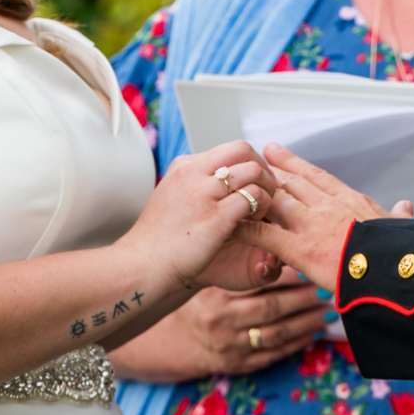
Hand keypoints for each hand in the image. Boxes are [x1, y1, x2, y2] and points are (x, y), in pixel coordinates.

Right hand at [121, 141, 279, 291]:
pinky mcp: (215, 217)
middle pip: (244, 150)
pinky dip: (262, 207)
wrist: (143, 265)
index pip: (230, 149)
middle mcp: (194, 174)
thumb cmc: (160, 239)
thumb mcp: (173, 197)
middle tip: (269, 191)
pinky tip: (257, 223)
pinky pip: (252, 197)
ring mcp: (204, 193)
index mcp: (185, 166)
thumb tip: (221, 179)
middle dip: (264, 168)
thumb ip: (196, 184)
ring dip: (267, 189)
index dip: (251, 163)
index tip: (257, 182)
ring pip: (253, 172)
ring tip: (263, 210)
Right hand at [165, 277, 330, 374]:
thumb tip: (282, 251)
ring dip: (306, 322)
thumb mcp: (212, 282)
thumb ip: (240, 269)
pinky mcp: (239, 364)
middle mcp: (222, 322)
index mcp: (216, 296)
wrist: (177, 340)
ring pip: (277, 333)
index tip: (310, 267)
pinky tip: (313, 333)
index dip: (288, 276)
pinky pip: (274, 354)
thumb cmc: (202, 301)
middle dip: (303, 299)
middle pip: (272, 309)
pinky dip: (297, 343)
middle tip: (326, 288)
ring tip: (327, 311)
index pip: (258, 284)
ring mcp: (231, 346)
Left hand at [237, 143, 413, 284]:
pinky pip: (266, 235)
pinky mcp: (301, 249)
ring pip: (276, 202)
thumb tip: (406, 205)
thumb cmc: (403, 254)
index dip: (296, 165)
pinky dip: (246, 229)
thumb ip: (400, 217)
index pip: (318, 177)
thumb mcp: (404, 229)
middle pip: (292, 184)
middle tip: (250, 161)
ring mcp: (313, 226)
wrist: (398, 271)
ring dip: (256, 195)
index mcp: (353, 201)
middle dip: (269, 173)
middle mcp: (329, 206)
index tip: (278, 151)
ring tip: (236, 187)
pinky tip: (230, 224)